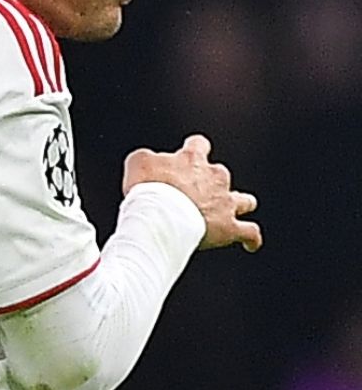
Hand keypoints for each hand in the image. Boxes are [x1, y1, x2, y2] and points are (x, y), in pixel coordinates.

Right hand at [122, 134, 261, 252]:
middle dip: (212, 182)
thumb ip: (149, 158)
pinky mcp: (230, 228)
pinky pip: (250, 233)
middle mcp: (214, 178)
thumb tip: (153, 162)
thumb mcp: (138, 161)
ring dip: (239, 204)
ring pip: (244, 201)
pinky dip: (251, 239)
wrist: (162, 215)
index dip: (194, 149)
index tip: (189, 153)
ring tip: (232, 211)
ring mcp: (225, 203)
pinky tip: (250, 244)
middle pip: (220, 174)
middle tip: (195, 192)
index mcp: (192, 159)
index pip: (199, 145)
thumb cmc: (149, 187)